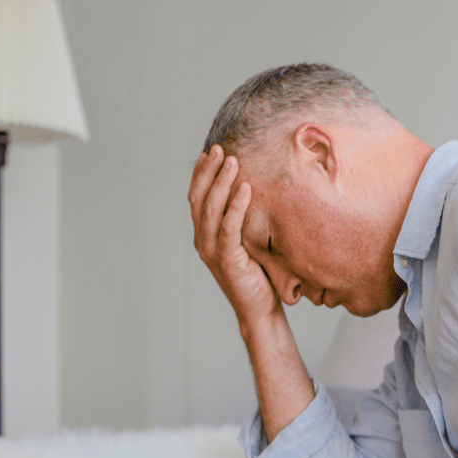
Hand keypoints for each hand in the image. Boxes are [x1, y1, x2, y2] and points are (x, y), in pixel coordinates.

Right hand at [189, 146, 279, 321]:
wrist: (259, 309)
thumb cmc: (257, 275)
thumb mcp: (247, 242)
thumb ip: (241, 221)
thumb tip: (251, 191)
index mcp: (204, 235)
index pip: (197, 197)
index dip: (201, 174)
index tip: (210, 152)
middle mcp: (203, 240)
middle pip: (200, 198)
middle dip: (209, 171)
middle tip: (220, 149)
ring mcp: (212, 250)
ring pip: (212, 209)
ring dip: (222, 182)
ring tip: (233, 161)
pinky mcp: (227, 259)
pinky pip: (229, 227)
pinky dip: (236, 206)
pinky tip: (246, 188)